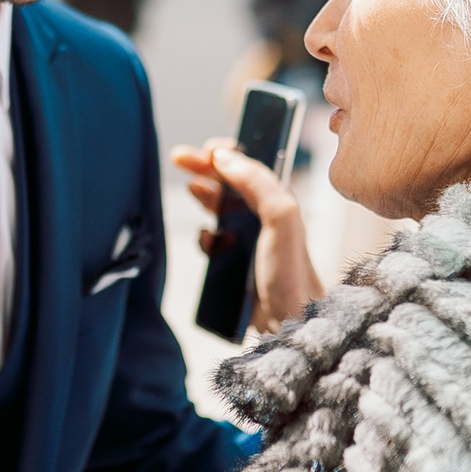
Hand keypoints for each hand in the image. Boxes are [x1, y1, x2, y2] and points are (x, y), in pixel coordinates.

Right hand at [172, 138, 325, 334]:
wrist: (290, 321)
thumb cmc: (291, 272)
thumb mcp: (281, 216)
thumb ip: (257, 183)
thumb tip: (225, 158)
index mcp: (280, 200)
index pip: (249, 166)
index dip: (225, 154)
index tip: (204, 149)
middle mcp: (266, 217)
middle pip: (230, 183)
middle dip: (205, 168)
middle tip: (179, 159)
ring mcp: (251, 240)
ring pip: (221, 209)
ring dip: (205, 195)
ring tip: (192, 189)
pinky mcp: (239, 262)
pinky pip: (216, 241)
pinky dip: (206, 235)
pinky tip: (206, 237)